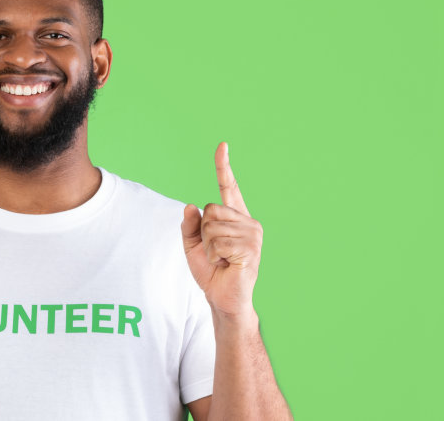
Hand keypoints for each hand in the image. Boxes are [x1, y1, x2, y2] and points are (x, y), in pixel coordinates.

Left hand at [182, 142, 263, 316]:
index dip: (224, 166)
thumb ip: (190, 225)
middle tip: (215, 251)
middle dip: (203, 232)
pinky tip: (225, 264)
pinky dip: (214, 255)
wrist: (223, 298)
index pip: (229, 187)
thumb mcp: (192, 246)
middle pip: (211, 209)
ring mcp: (252, 235)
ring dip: (209, 246)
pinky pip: (219, 242)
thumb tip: (190, 205)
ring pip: (213, 226)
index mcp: (235, 217)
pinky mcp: (251, 249)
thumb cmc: (211, 271)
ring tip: (221, 259)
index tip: (222, 146)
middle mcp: (248, 221)